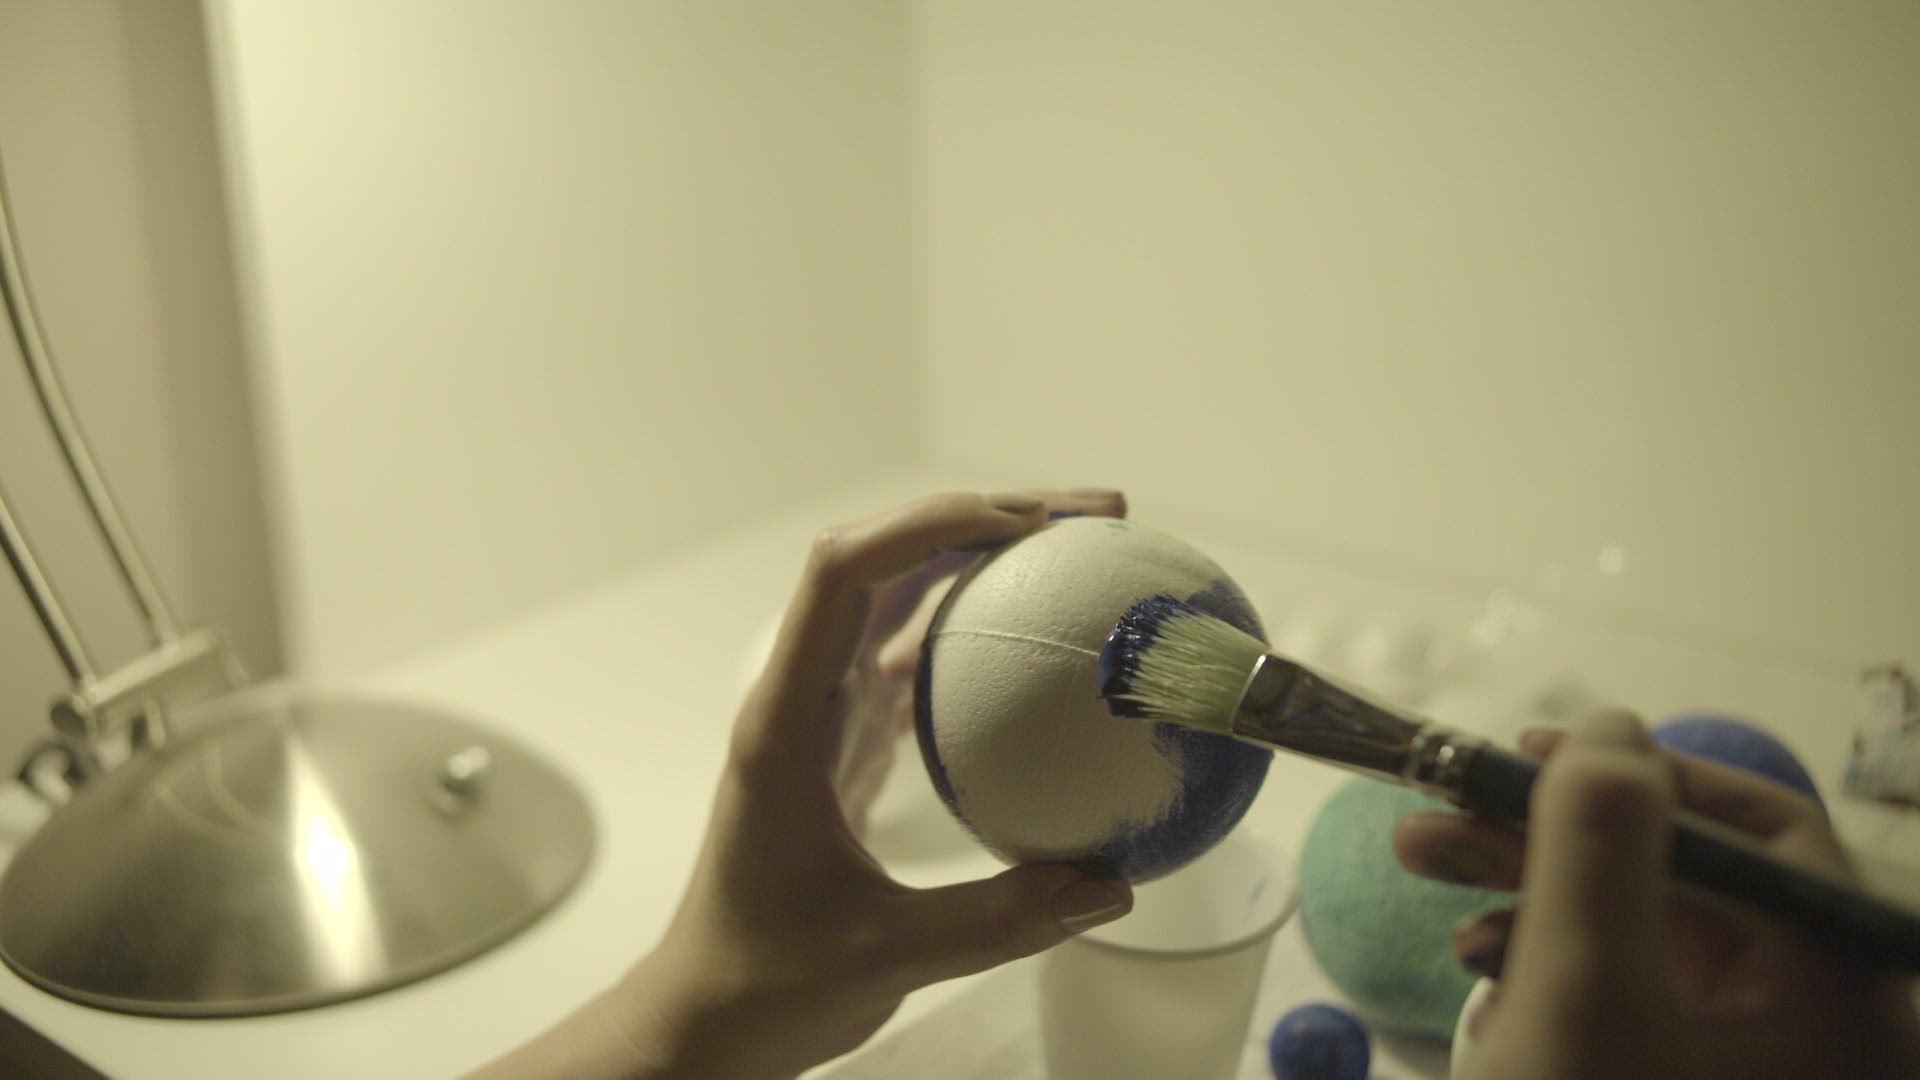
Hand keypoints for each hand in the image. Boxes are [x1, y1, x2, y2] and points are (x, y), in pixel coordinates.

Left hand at [471, 490, 1134, 1079]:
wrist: (708, 1014)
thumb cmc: (768, 981)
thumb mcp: (887, 958)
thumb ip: (1000, 922)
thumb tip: (1115, 885)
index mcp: (786, 723)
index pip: (841, 575)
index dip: (929, 525)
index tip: (1030, 527)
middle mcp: (802, 697)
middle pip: (883, 560)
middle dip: (982, 517)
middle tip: (1096, 518)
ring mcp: (825, 713)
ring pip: (901, 598)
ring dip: (984, 560)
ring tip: (1085, 555)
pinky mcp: (850, 741)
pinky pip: (916, 658)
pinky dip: (978, 632)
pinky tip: (1048, 644)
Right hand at [1394, 710, 1919, 1079]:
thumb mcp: (1582, 986)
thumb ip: (1598, 840)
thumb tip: (1609, 725)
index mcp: (1842, 991)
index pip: (1761, 832)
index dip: (1642, 778)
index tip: (1528, 758)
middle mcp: (1820, 1025)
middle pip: (1687, 879)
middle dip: (1551, 837)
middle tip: (1438, 817)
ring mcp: (1753, 1065)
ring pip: (1644, 933)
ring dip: (1531, 892)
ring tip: (1421, 873)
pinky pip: (1630, 999)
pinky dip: (1552, 967)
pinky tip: (1478, 973)